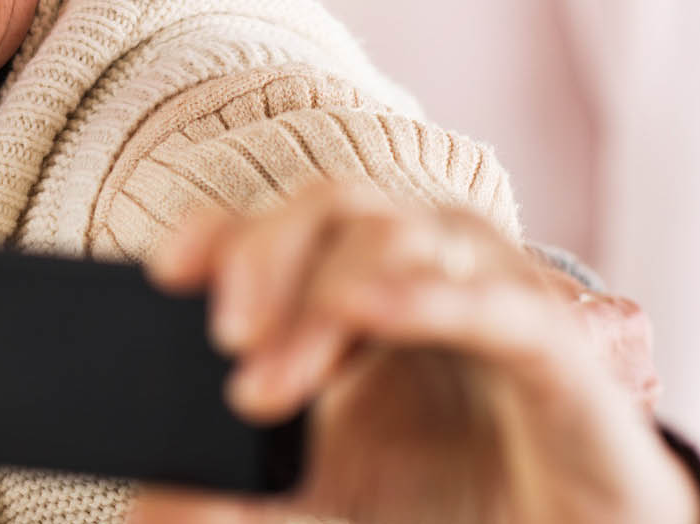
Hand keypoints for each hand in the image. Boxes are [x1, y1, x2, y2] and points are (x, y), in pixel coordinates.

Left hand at [128, 184, 699, 523]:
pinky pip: (490, 301)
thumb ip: (244, 503)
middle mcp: (420, 261)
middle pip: (329, 206)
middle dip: (265, 260)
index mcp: (355, 282)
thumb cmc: (455, 496)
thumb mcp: (330, 499)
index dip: (219, 232)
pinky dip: (427, 296)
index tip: (163, 274)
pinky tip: (370, 308)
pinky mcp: (554, 343)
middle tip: (223, 341)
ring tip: (270, 379)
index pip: (276, 224)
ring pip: (399, 234)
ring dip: (326, 295)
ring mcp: (489, 287)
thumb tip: (145, 510)